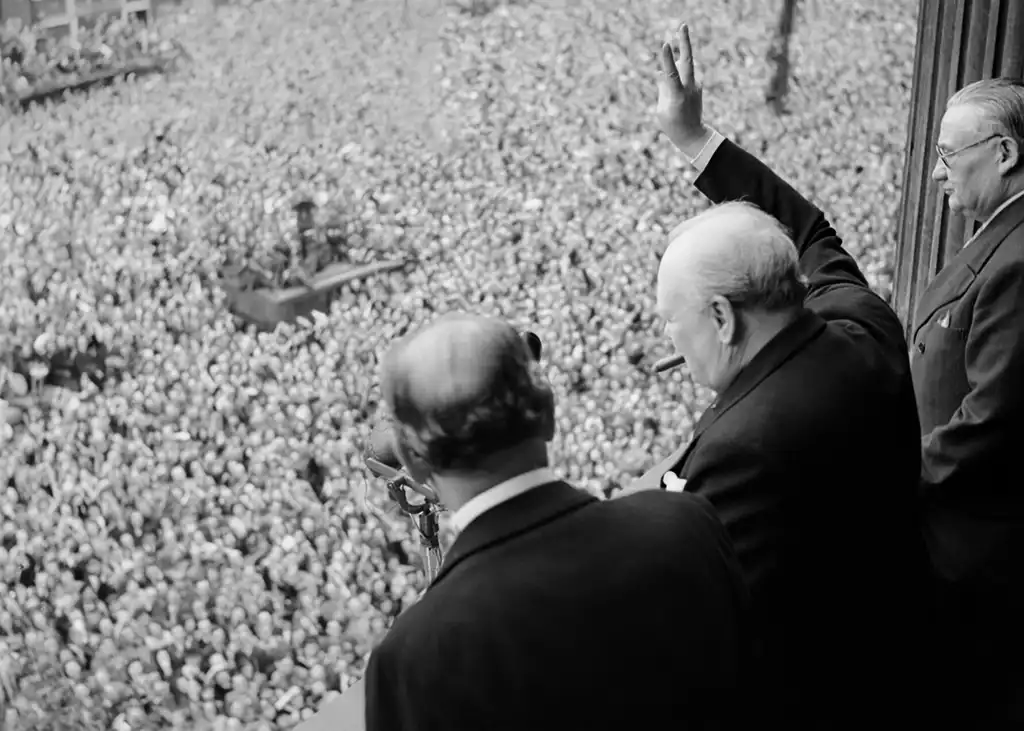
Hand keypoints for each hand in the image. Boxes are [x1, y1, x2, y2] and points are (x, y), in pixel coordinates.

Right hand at [656, 23, 706, 150]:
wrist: (693, 135)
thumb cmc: (672, 124)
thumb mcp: (662, 108)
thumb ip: (663, 88)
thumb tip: (662, 72)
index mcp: (678, 95)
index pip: (671, 74)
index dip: (667, 59)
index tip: (665, 44)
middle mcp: (689, 88)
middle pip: (687, 61)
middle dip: (685, 43)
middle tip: (683, 25)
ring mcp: (695, 86)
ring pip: (685, 67)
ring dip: (681, 53)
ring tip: (680, 38)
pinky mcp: (697, 87)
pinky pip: (684, 78)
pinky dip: (678, 78)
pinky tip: (678, 91)